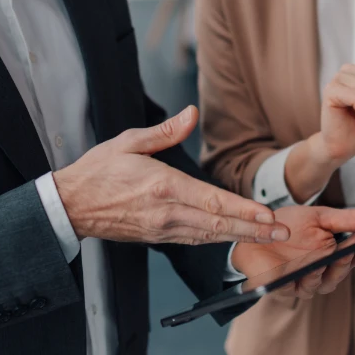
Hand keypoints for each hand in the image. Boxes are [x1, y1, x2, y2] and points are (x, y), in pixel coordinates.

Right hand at [52, 106, 289, 245]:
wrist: (70, 206)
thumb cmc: (97, 171)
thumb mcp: (128, 141)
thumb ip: (165, 131)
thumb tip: (191, 113)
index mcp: (162, 186)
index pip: (212, 202)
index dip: (243, 211)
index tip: (268, 215)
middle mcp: (167, 213)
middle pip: (218, 225)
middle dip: (254, 229)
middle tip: (283, 231)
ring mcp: (163, 229)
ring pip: (210, 237)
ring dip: (242, 237)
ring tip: (271, 237)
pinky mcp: (158, 237)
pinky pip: (195, 240)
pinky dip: (219, 240)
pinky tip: (236, 237)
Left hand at [231, 206, 354, 299]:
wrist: (252, 231)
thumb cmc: (287, 226)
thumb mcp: (319, 217)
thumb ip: (347, 220)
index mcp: (332, 254)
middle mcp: (321, 272)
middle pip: (341, 271)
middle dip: (348, 261)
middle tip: (353, 249)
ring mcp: (303, 281)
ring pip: (321, 283)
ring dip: (327, 271)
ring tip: (330, 257)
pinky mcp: (282, 287)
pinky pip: (295, 287)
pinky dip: (301, 279)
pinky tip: (305, 269)